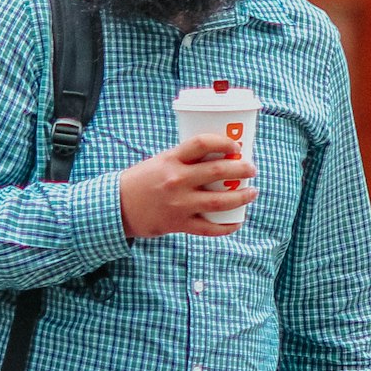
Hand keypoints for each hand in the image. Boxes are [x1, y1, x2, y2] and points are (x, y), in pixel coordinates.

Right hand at [119, 133, 256, 238]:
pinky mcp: (179, 224)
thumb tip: (218, 156)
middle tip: (251, 169)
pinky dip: (227, 227)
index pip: (203, 143)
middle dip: (242, 169)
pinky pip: (209, 228)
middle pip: (219, 171)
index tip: (236, 145)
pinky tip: (237, 222)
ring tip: (252, 192)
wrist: (118, 207)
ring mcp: (179, 203)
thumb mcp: (160, 161)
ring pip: (220, 201)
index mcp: (172, 159)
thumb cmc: (142, 181)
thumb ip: (185, 160)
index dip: (224, 141)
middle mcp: (177, 180)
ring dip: (242, 196)